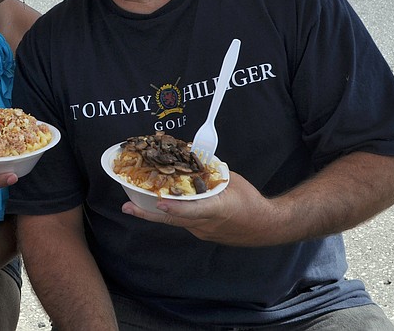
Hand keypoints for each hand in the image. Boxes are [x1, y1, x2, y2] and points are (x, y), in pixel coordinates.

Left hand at [120, 171, 277, 246]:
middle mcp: (207, 224)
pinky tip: (162, 206)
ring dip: (156, 214)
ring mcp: (203, 232)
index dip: (176, 208)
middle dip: (148, 213)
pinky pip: (183, 222)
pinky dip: (171, 214)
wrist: (266, 226)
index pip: (194, 210)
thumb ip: (209, 172)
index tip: (160, 204)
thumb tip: (190, 158)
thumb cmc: (250, 200)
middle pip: (174, 219)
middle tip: (127, 207)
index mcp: (218, 209)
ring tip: (134, 205)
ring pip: (176, 221)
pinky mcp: (202, 234)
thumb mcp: (231, 180)